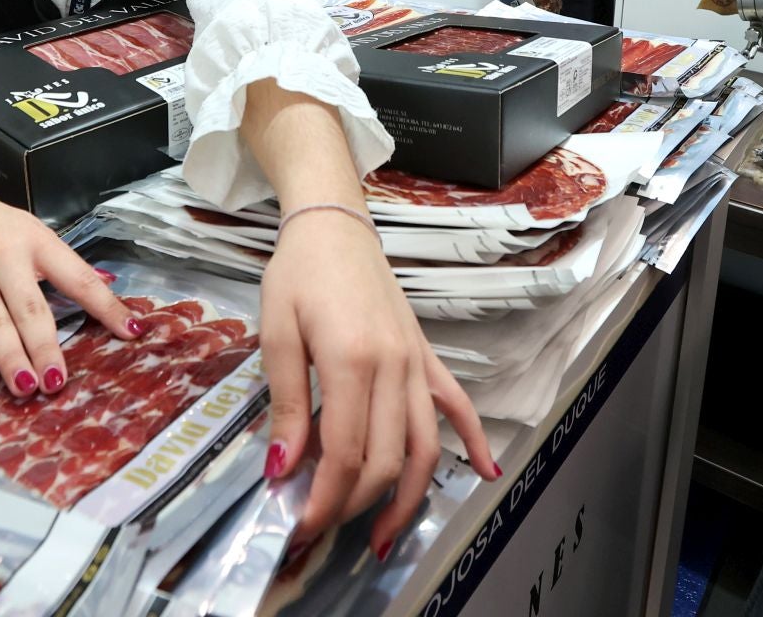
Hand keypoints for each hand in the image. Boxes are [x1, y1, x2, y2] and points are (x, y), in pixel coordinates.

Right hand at [0, 178, 138, 397]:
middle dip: (46, 346)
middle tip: (58, 382)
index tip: (130, 332)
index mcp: (37, 243)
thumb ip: (63, 264)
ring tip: (24, 386)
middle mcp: (5, 257)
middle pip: (30, 308)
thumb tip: (106, 284)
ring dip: (8, 356)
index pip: (77, 278)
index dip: (105, 306)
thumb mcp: (31, 232)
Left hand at [261, 211, 498, 558]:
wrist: (334, 227)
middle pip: (386, 458)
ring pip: (425, 446)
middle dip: (355, 505)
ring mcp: (417, 362)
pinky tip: (486, 474)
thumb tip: (283, 468)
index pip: (345, 451)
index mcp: (352, 360)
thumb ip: (284, 403)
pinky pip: (457, 404)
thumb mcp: (276, 334)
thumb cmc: (298, 274)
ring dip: (408, 498)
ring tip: (384, 536)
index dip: (326, 497)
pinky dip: (475, 442)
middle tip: (323, 527)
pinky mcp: (426, 356)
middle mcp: (395, 367)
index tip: (303, 524)